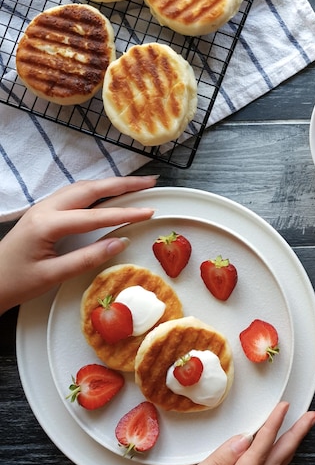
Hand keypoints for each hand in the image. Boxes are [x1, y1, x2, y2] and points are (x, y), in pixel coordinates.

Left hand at [0, 176, 156, 312]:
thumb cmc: (16, 282)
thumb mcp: (52, 276)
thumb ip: (87, 258)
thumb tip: (119, 243)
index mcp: (48, 224)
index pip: (96, 216)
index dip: (126, 213)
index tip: (149, 211)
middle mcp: (46, 208)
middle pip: (91, 189)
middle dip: (123, 183)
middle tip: (149, 182)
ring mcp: (44, 207)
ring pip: (83, 187)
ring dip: (111, 184)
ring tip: (136, 184)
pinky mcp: (44, 212)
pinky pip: (75, 194)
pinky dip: (97, 190)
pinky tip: (108, 192)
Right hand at [121, 401, 314, 464]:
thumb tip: (242, 441)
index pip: (257, 455)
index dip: (272, 429)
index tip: (283, 408)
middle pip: (273, 463)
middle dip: (294, 437)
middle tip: (311, 417)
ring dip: (288, 446)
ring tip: (300, 428)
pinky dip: (274, 457)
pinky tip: (275, 451)